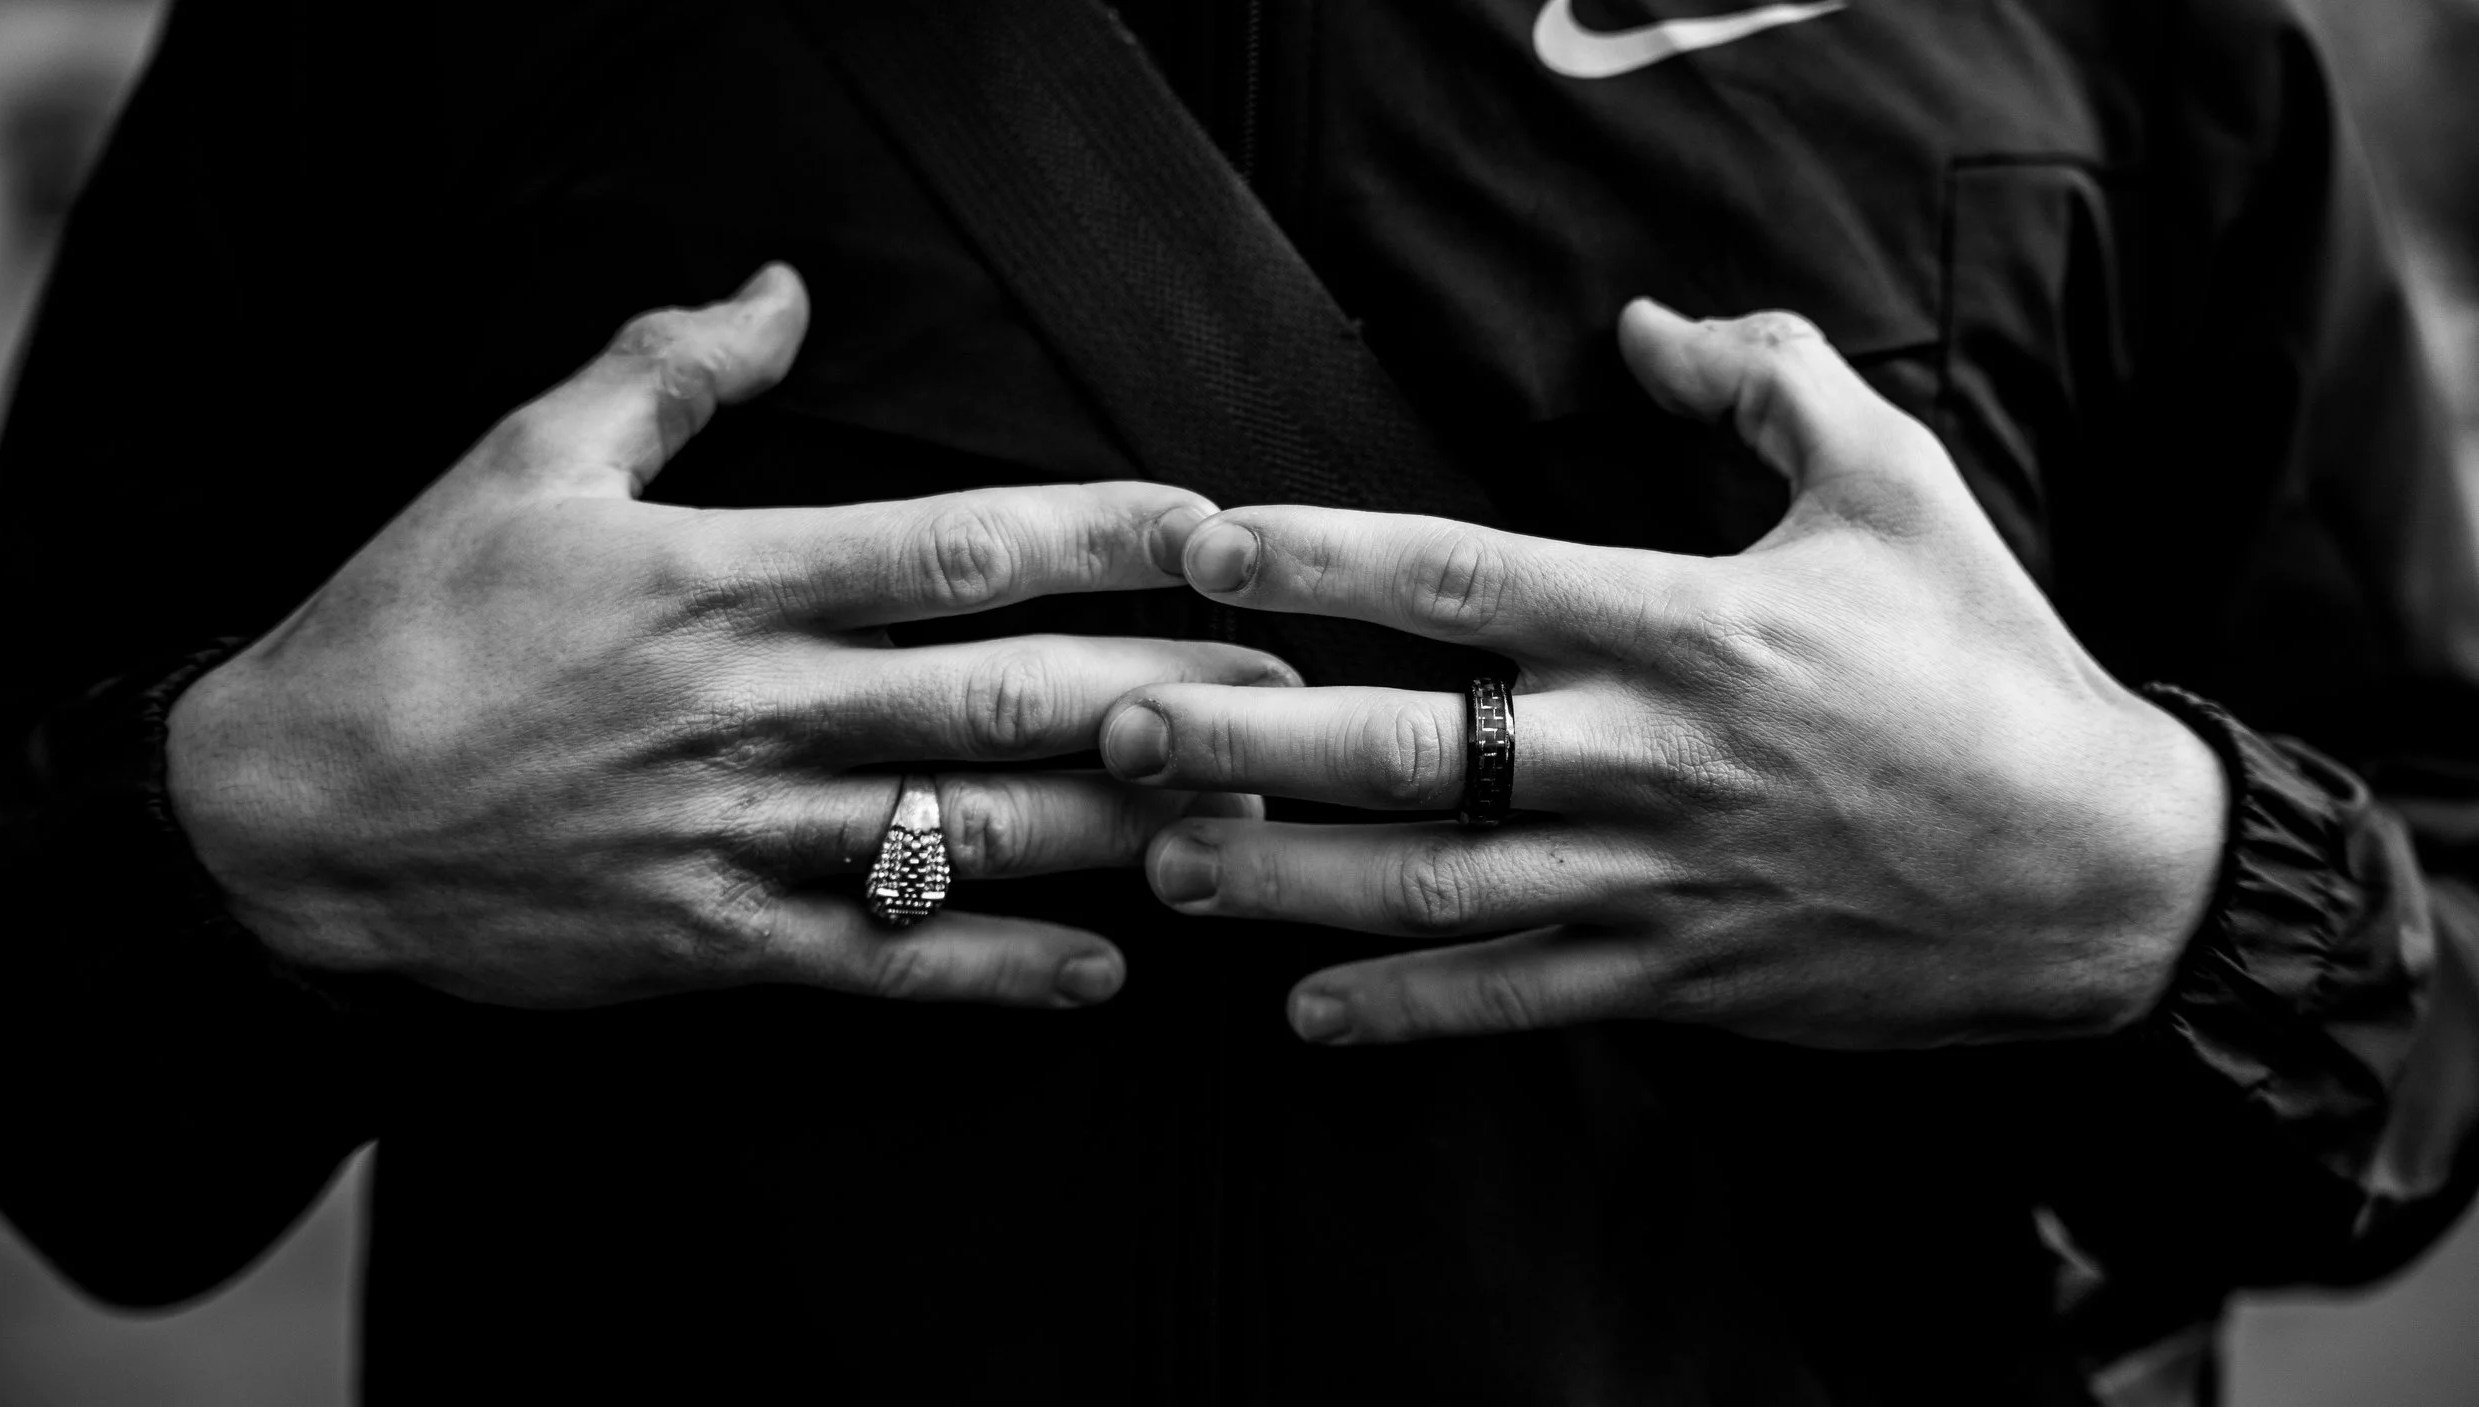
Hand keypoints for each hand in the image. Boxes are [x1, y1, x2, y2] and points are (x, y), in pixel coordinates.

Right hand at [168, 265, 1292, 1008]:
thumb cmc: (409, 624)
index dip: (1095, 534)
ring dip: (1116, 829)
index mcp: (723, 579)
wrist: (284, 819)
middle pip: (996, 694)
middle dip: (1156, 687)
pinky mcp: (708, 945)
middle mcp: (752, 709)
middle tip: (1286, 683)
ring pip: (962, 830)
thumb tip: (784, 290)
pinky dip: (992, 971)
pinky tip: (1101, 975)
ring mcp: (736, 837)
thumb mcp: (521, 464)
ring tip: (1242, 818)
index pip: (951, 547)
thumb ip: (665, 371)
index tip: (1207, 524)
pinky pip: (876, 966)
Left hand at [1098, 300, 2227, 1049]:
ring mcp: (1655, 877)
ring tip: (1166, 867)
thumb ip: (1768, 384)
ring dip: (1290, 882)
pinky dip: (1409, 1012)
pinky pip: (1519, 1000)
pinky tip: (1304, 1017)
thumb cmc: (1989, 666)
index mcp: (1680, 622)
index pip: (1459, 578)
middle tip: (1119, 725)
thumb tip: (1645, 325)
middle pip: (1409, 744)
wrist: (2102, 873)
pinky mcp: (1681, 975)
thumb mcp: (1898, 487)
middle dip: (1250, 737)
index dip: (1318, 559)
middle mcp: (1646, 754)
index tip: (1202, 546)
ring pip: (1436, 884)